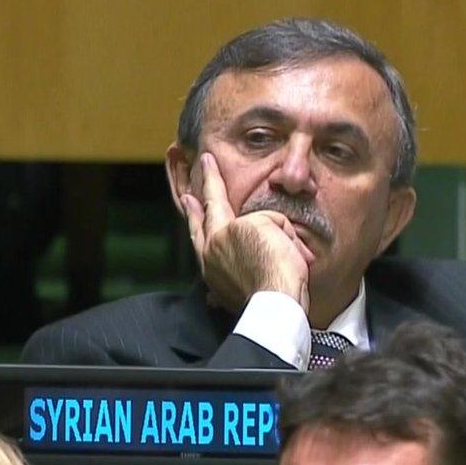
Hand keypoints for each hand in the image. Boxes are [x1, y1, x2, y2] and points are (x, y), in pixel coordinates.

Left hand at [181, 153, 312, 313]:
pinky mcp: (223, 293)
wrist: (277, 304)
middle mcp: (211, 253)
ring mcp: (214, 274)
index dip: (212, 177)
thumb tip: (262, 234)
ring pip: (202, 248)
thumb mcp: (275, 226)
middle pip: (199, 225)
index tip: (205, 160)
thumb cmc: (277, 264)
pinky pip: (212, 272)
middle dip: (195, 208)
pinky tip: (211, 264)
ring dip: (199, 232)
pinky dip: (211, 263)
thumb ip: (263, 220)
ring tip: (196, 223)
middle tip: (188, 196)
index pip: (215, 198)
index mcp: (222, 232)